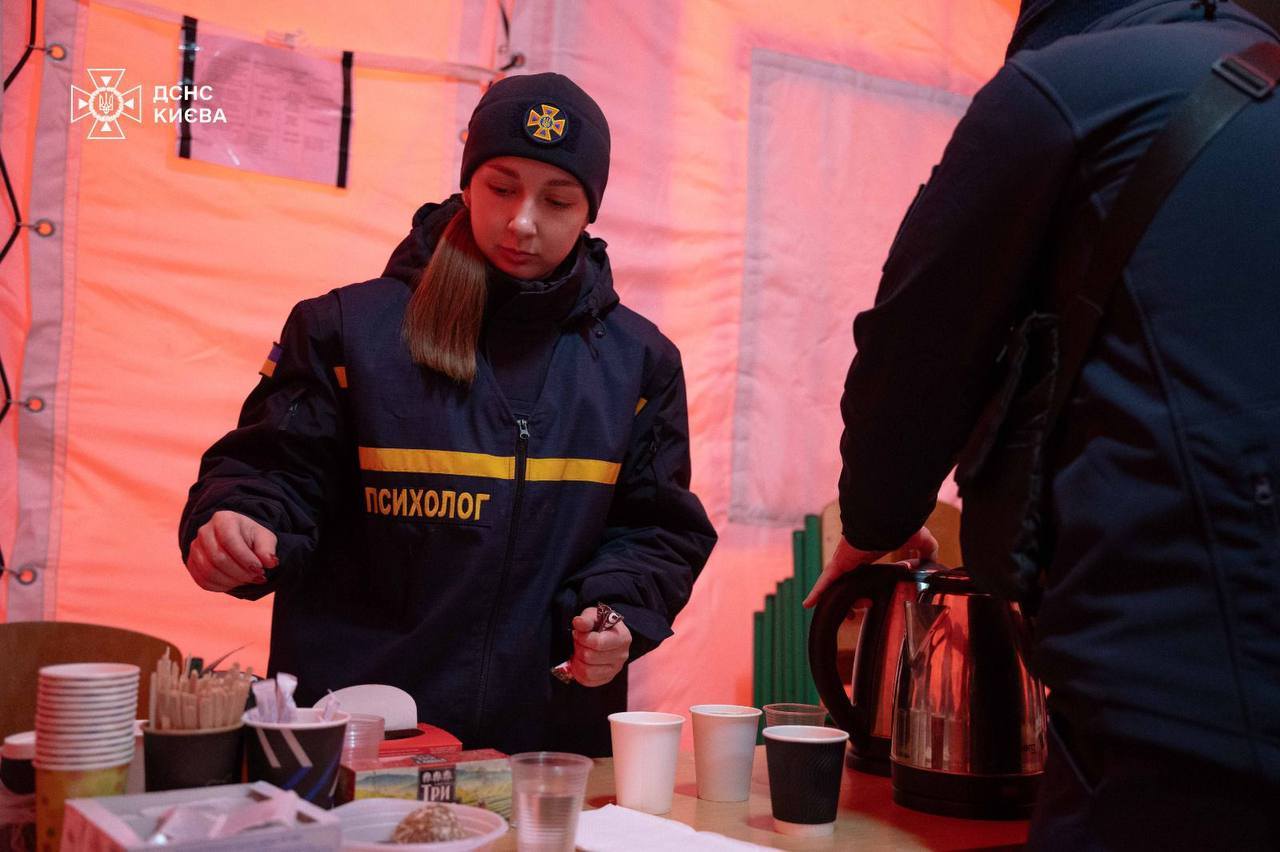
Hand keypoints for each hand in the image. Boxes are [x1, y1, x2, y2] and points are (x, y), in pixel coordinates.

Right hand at [186, 510, 277, 591]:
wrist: (236, 540)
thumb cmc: (251, 538)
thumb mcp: (264, 538)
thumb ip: (267, 549)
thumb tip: (271, 563)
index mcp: (223, 520)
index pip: (230, 541)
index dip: (245, 559)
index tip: (260, 570)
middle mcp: (204, 532)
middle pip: (218, 559)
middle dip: (241, 573)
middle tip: (258, 578)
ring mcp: (195, 548)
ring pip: (209, 572)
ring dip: (232, 581)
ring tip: (248, 580)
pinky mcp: (192, 563)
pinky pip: (203, 580)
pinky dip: (221, 586)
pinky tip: (236, 583)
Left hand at [569, 606, 632, 686]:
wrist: (607, 633)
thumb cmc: (600, 623)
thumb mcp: (593, 615)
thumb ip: (586, 619)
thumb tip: (578, 623)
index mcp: (622, 638)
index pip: (598, 643)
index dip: (582, 638)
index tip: (577, 632)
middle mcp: (622, 656)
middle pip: (590, 657)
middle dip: (578, 648)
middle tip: (577, 641)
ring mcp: (615, 669)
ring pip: (588, 672)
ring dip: (577, 661)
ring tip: (578, 651)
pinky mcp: (607, 678)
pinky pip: (588, 681)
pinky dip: (578, 672)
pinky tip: (578, 662)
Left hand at [802, 526, 937, 607]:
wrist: (887, 520)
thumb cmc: (901, 526)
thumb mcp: (921, 541)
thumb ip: (926, 551)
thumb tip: (933, 560)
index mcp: (871, 554)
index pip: (866, 573)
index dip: (868, 587)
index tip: (872, 600)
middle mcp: (855, 558)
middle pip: (851, 583)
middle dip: (854, 599)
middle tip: (858, 614)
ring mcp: (844, 561)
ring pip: (838, 586)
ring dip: (842, 601)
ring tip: (848, 616)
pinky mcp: (838, 564)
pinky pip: (824, 580)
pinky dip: (816, 592)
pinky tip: (807, 604)